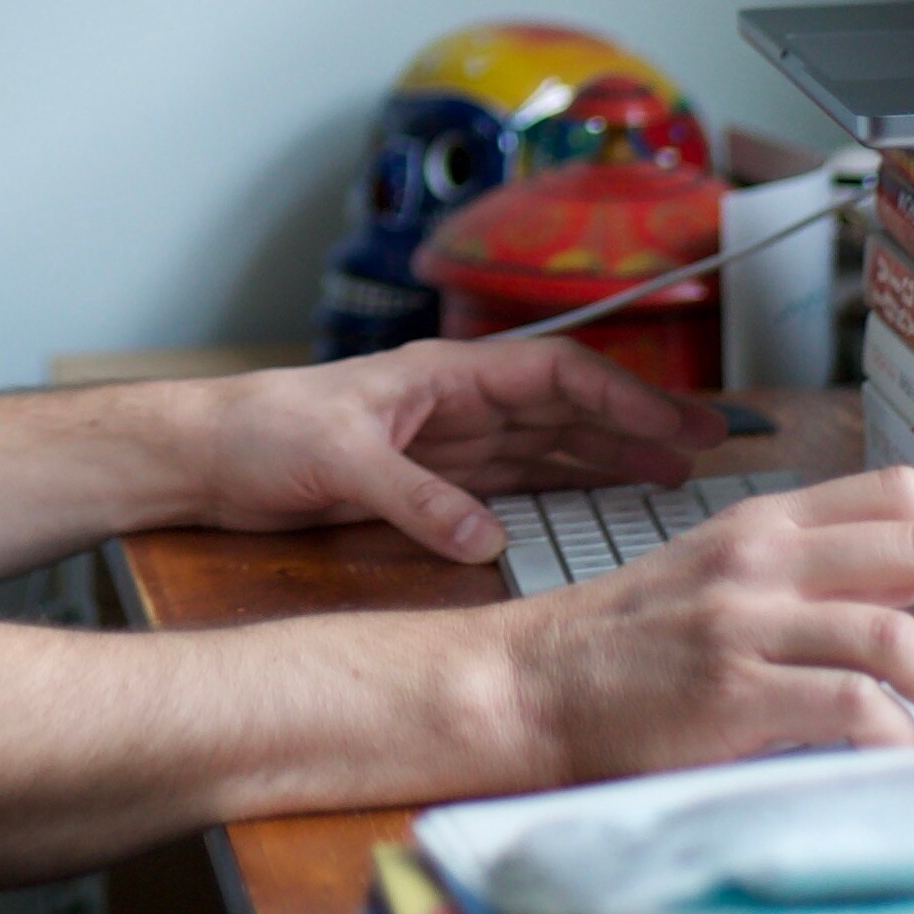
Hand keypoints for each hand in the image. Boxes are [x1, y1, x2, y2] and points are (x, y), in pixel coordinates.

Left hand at [185, 339, 724, 562]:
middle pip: (567, 408)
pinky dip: (563, 490)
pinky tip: (601, 506)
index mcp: (443, 375)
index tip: (682, 424)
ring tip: (676, 477)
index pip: (556, 375)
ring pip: (549, 446)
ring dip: (611, 457)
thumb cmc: (259, 432)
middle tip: (710, 449)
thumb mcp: (338, 461)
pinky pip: (515, 483)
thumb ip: (415, 499)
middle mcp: (455, 404)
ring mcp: (446, 444)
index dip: (625, 396)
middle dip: (637, 423)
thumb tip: (488, 539)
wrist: (203, 456)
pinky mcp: (429, 482)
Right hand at [497, 465, 913, 766]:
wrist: (527, 686)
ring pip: (897, 636)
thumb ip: (797, 583)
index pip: (896, 496)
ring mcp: (744, 624)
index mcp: (762, 525)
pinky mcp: (729, 694)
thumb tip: (910, 626)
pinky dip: (896, 736)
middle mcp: (760, 561)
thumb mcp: (712, 579)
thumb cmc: (624, 648)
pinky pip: (848, 707)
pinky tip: (903, 757)